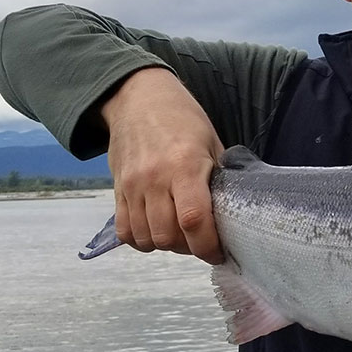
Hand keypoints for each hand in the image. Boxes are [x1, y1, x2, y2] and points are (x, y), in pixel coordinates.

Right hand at [100, 67, 225, 263]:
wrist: (138, 99)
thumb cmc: (183, 120)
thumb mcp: (211, 142)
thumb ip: (220, 178)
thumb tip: (234, 213)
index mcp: (185, 166)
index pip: (194, 220)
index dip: (207, 246)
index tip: (219, 252)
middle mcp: (155, 179)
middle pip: (167, 237)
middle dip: (188, 248)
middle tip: (200, 239)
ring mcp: (132, 186)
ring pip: (146, 238)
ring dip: (165, 244)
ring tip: (179, 232)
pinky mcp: (117, 190)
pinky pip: (125, 231)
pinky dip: (141, 239)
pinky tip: (155, 228)